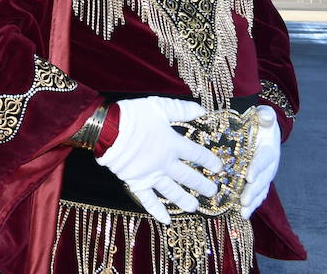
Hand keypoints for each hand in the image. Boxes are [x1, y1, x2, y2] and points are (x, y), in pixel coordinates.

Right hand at [94, 96, 221, 223]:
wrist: (108, 130)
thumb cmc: (133, 116)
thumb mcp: (159, 107)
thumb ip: (182, 110)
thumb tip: (202, 111)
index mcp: (173, 144)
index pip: (197, 155)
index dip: (210, 161)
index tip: (219, 169)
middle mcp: (166, 163)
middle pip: (189, 177)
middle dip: (203, 185)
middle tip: (213, 192)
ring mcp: (152, 175)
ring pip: (173, 192)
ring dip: (185, 200)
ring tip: (195, 207)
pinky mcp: (137, 183)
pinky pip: (149, 200)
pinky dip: (157, 211)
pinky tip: (166, 220)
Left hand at [240, 105, 280, 217]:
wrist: (266, 130)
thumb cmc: (261, 123)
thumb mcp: (264, 116)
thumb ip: (265, 116)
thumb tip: (265, 115)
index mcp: (270, 149)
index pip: (263, 159)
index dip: (257, 168)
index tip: (249, 177)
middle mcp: (270, 165)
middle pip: (262, 180)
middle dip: (253, 191)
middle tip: (243, 201)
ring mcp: (266, 175)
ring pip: (260, 191)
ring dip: (252, 202)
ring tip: (242, 213)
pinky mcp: (261, 181)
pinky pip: (258, 194)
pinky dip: (252, 204)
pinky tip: (243, 213)